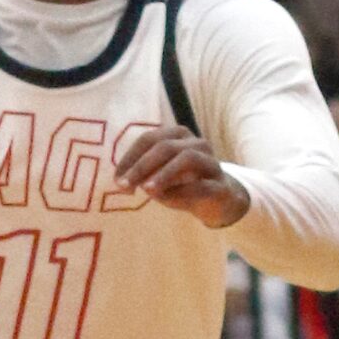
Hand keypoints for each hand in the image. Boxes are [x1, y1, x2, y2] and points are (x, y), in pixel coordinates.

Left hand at [114, 125, 249, 227]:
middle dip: (141, 166)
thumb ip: (142, 177)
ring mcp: (212, 162)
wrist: (220, 201)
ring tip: (147, 190)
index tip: (116, 180)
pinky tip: (168, 202)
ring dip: (164, 174)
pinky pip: (202, 185)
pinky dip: (183, 193)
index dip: (130, 158)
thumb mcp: (158, 179)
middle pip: (165, 147)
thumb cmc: (184, 186)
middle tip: (125, 186)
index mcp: (177, 136)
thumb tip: (126, 182)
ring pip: (187, 158)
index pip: (148, 139)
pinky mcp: (222, 185)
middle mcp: (196, 143)